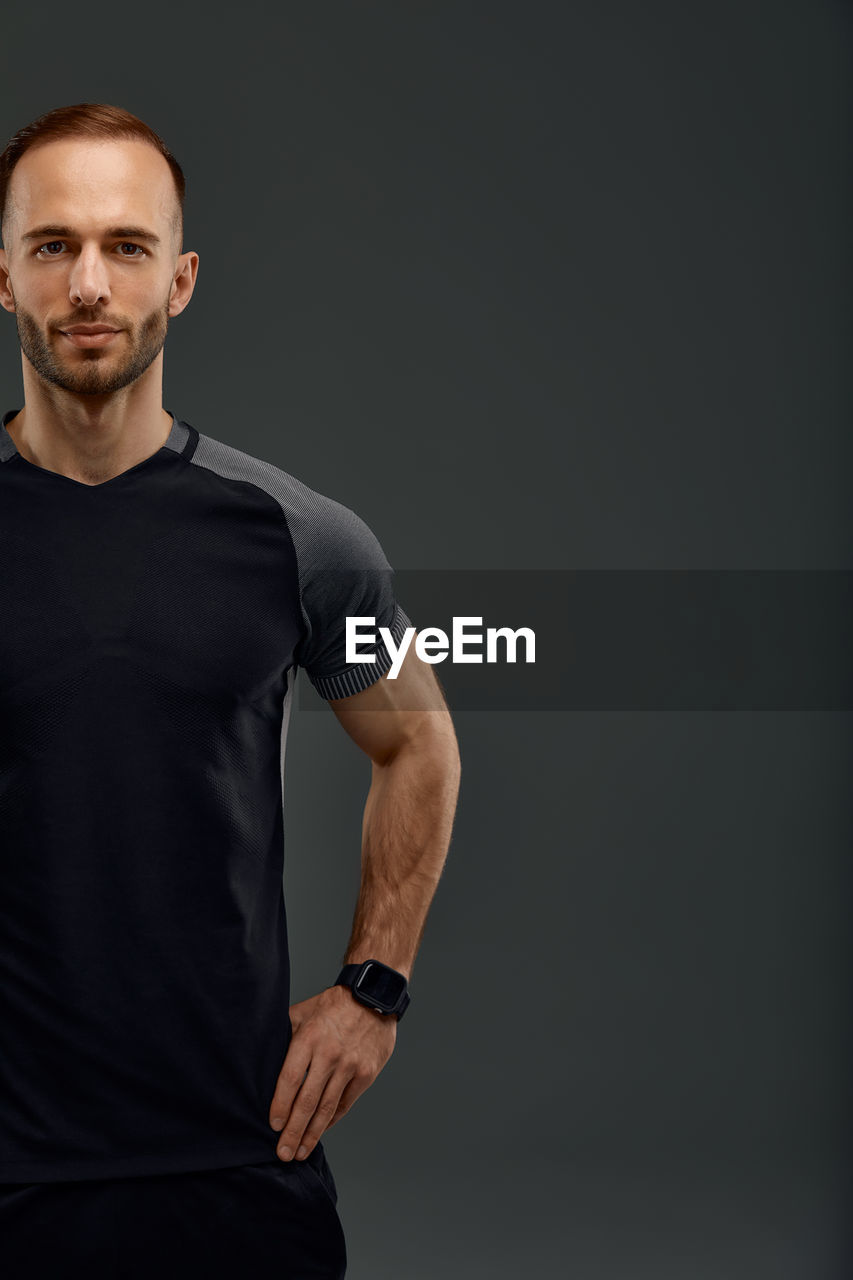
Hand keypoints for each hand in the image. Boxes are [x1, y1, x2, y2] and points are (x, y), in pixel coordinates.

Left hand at [268, 984, 396, 1161]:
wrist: (373, 996)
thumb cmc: (332, 1006)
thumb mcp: (303, 1012)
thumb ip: (284, 1034)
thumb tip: (258, 1054)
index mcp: (309, 1038)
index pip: (290, 1079)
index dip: (280, 1105)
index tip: (272, 1126)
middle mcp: (329, 1054)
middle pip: (307, 1101)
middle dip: (293, 1132)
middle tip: (282, 1154)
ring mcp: (350, 1066)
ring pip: (327, 1108)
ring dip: (312, 1134)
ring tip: (300, 1152)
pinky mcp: (366, 1074)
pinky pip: (345, 1103)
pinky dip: (331, 1120)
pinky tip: (320, 1132)